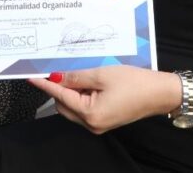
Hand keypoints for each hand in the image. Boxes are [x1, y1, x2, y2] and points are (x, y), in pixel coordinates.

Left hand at [29, 66, 180, 134]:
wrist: (160, 93)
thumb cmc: (135, 83)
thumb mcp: (102, 74)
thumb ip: (77, 77)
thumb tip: (57, 77)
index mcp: (90, 114)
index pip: (60, 97)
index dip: (46, 84)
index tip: (32, 76)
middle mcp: (92, 124)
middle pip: (64, 105)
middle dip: (60, 87)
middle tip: (59, 68)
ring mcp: (99, 124)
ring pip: (73, 107)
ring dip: (72, 90)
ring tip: (80, 73)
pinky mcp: (105, 119)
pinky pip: (85, 107)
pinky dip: (82, 94)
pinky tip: (88, 80)